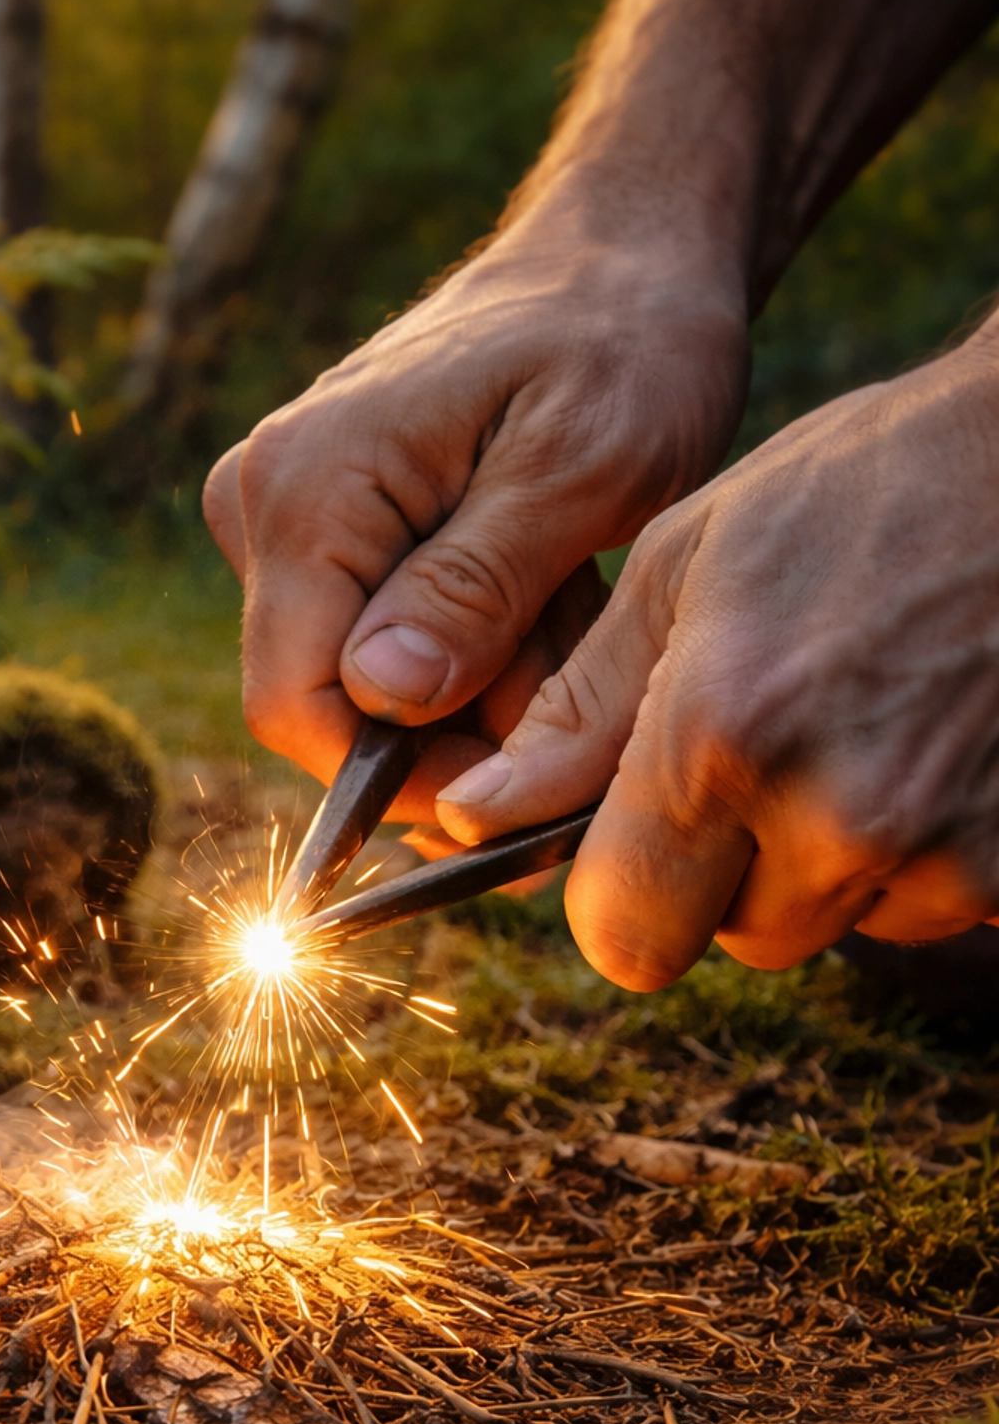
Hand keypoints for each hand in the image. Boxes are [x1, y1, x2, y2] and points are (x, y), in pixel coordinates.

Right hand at [203, 217, 749, 824]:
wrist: (624, 258)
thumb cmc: (622, 341)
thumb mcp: (581, 468)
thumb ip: (477, 586)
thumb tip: (383, 697)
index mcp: (305, 487)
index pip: (296, 706)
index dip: (403, 776)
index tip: (524, 779)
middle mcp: (264, 506)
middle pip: (334, 708)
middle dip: (464, 726)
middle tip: (585, 666)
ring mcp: (288, 521)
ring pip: (372, 690)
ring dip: (486, 690)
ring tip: (575, 604)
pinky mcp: (329, 536)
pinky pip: (389, 648)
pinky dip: (480, 654)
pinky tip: (547, 596)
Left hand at [434, 331, 998, 986]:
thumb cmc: (863, 487)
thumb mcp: (689, 565)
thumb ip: (577, 714)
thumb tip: (474, 819)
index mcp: (723, 740)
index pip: (621, 936)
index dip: (622, 894)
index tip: (639, 835)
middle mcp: (836, 817)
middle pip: (735, 937)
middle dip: (733, 871)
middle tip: (777, 746)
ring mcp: (947, 854)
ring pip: (839, 923)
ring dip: (835, 858)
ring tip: (869, 722)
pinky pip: (938, 907)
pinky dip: (929, 848)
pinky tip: (937, 740)